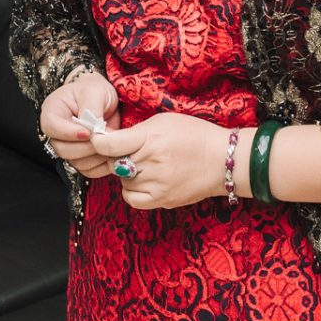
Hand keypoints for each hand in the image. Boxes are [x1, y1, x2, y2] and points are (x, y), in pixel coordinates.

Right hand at [39, 68, 121, 178]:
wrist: (102, 99)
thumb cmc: (95, 91)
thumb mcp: (94, 91)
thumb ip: (92, 109)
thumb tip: (93, 128)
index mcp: (52, 111)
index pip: (52, 126)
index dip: (69, 133)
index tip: (88, 132)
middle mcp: (56, 132)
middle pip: (62, 149)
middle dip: (86, 147)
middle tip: (104, 139)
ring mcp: (67, 147)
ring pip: (75, 162)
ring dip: (96, 157)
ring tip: (112, 144)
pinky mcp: (79, 159)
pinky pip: (87, 170)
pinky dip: (101, 165)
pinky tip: (112, 153)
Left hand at [89, 112, 229, 209]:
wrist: (222, 160)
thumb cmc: (194, 135)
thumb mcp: (164, 121)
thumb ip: (136, 131)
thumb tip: (109, 140)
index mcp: (150, 137)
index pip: (108, 145)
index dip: (98, 142)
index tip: (99, 140)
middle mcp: (151, 161)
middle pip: (113, 163)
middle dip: (117, 157)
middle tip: (130, 152)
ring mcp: (156, 183)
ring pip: (122, 180)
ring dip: (126, 173)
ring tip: (145, 165)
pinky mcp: (162, 199)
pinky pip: (131, 198)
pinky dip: (132, 190)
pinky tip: (143, 181)